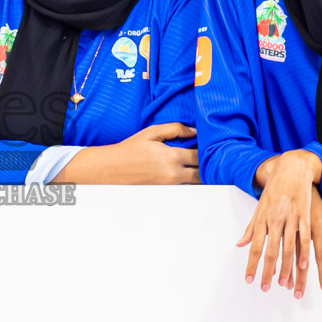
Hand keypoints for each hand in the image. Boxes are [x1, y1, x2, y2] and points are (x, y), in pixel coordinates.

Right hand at [52, 123, 199, 183]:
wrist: (112, 168)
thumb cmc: (131, 149)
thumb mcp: (152, 132)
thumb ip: (175, 129)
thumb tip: (195, 131)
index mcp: (172, 156)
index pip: (201, 155)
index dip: (207, 150)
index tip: (208, 146)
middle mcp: (174, 174)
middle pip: (203, 172)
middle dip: (207, 165)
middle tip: (209, 157)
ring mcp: (170, 186)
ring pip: (196, 183)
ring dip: (200, 175)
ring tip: (198, 165)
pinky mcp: (166, 192)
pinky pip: (185, 188)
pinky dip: (189, 182)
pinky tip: (187, 174)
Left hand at [237, 150, 321, 295]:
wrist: (291, 170)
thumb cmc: (274, 191)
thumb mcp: (259, 208)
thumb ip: (251, 229)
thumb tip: (240, 245)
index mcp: (262, 220)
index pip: (255, 247)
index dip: (252, 265)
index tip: (249, 279)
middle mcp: (275, 220)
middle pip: (270, 251)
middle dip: (267, 272)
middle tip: (265, 288)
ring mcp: (290, 218)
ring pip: (287, 248)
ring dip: (286, 268)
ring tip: (284, 284)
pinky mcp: (304, 216)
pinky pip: (304, 238)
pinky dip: (303, 252)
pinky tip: (302, 266)